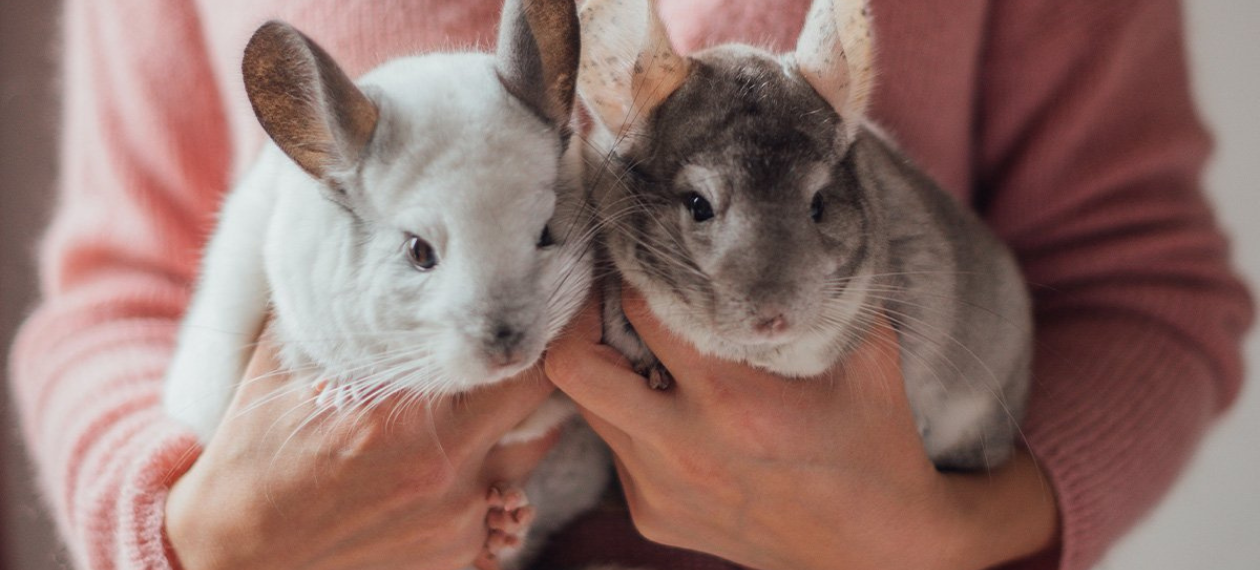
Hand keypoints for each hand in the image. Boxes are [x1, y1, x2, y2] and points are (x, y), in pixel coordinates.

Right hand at [166, 337, 558, 569]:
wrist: (233, 552)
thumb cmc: (257, 452)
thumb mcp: (284, 361)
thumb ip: (336, 306)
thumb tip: (362, 235)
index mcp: (402, 418)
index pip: (515, 364)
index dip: (535, 331)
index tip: (538, 306)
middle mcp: (442, 475)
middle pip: (542, 412)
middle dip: (532, 380)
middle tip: (516, 356)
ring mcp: (454, 525)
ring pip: (525, 460)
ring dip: (510, 432)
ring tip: (475, 412)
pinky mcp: (455, 560)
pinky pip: (499, 505)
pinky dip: (484, 481)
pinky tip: (446, 467)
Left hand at [545, 288, 1057, 569]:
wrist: (878, 551)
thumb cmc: (876, 442)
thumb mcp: (867, 354)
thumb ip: (825, 287)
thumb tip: (801, 217)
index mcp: (735, 403)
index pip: (641, 309)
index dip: (636, 269)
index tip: (644, 249)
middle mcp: (684, 449)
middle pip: (573, 366)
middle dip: (579, 321)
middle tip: (609, 299)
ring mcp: (661, 489)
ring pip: (588, 407)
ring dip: (607, 369)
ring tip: (644, 349)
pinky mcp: (654, 516)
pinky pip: (615, 448)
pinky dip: (630, 417)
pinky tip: (674, 407)